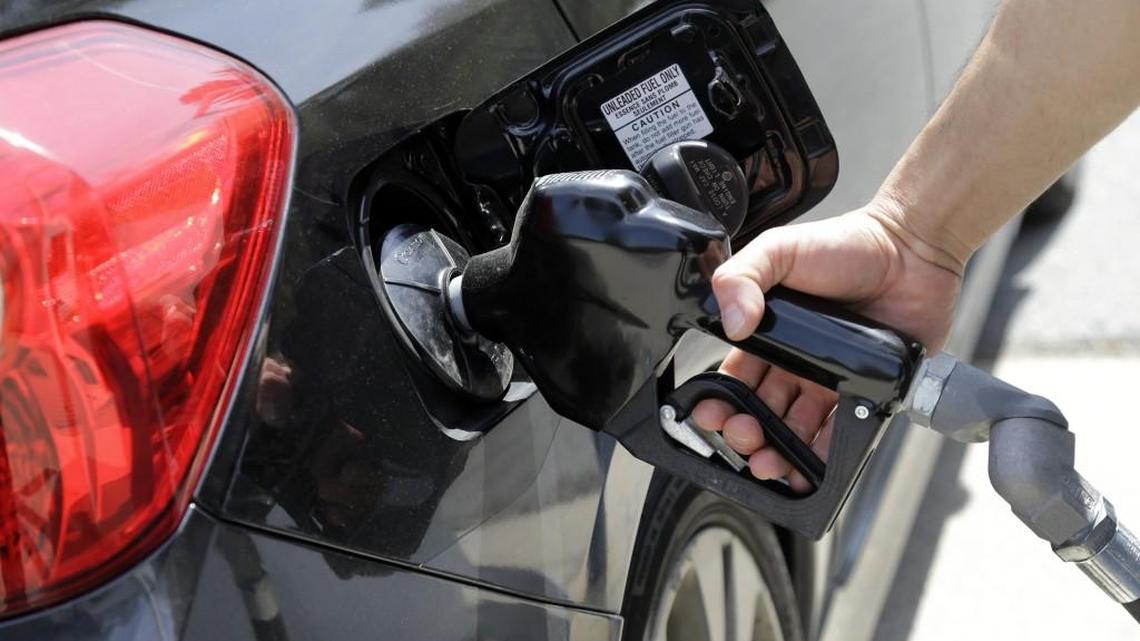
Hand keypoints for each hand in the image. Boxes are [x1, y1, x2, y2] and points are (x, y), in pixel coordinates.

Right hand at [691, 200, 962, 491]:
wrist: (913, 249)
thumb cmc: (847, 244)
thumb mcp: (778, 249)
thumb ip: (740, 278)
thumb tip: (731, 323)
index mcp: (770, 334)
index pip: (736, 378)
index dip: (720, 400)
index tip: (712, 413)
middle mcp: (798, 362)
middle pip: (762, 411)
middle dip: (746, 432)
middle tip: (744, 436)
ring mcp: (832, 380)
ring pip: (797, 431)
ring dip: (778, 452)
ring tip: (770, 461)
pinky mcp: (869, 393)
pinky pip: (843, 435)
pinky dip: (824, 457)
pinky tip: (809, 466)